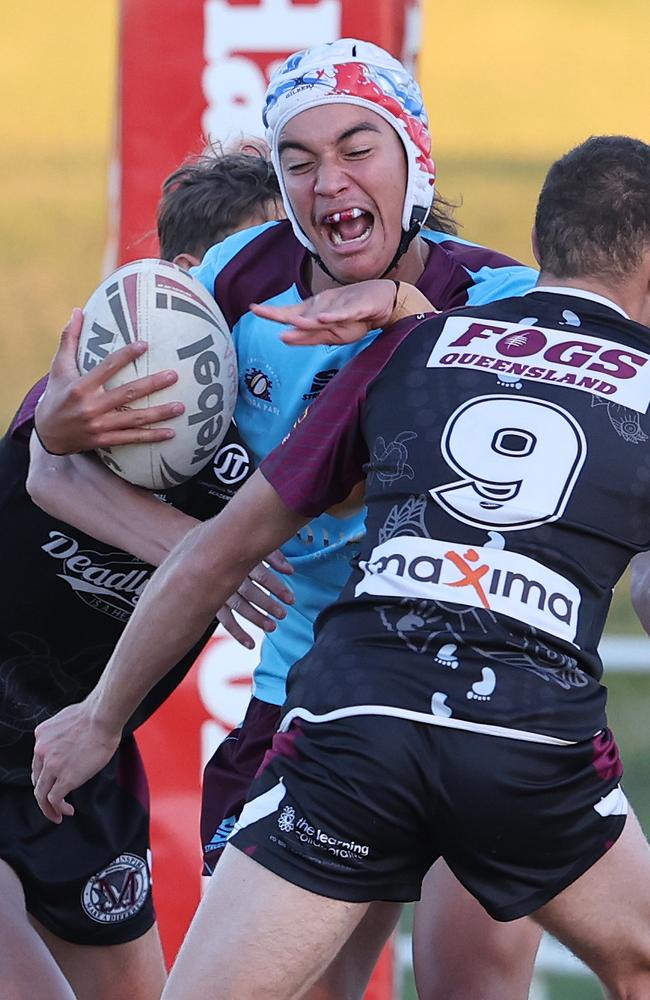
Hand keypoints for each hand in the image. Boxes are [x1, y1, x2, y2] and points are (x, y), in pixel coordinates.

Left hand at [32, 700, 120, 822]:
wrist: (101, 717)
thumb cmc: (94, 714)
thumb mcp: (67, 719)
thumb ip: (63, 733)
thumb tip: (71, 741)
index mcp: (42, 735)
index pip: (38, 762)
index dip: (45, 775)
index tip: (52, 782)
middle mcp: (41, 751)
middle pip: (37, 779)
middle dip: (43, 793)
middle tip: (51, 803)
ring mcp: (51, 766)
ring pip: (41, 793)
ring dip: (48, 807)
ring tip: (56, 815)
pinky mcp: (65, 778)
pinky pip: (55, 799)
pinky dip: (58, 809)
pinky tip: (67, 811)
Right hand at [34, 308, 184, 453]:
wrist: (48, 434)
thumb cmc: (56, 395)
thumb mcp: (59, 367)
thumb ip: (69, 339)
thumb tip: (77, 310)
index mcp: (81, 386)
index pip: (107, 367)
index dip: (126, 355)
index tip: (145, 344)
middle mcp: (91, 406)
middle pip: (127, 394)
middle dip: (152, 384)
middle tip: (174, 375)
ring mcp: (99, 426)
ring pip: (134, 419)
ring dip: (159, 413)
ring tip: (181, 406)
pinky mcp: (104, 440)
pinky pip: (132, 439)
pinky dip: (152, 437)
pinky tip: (171, 432)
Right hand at [216, 549, 294, 648]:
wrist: (196, 546)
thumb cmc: (233, 546)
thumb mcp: (253, 544)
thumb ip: (273, 556)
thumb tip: (290, 570)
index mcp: (240, 558)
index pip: (261, 575)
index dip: (277, 587)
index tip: (291, 599)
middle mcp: (228, 574)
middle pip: (250, 592)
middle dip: (267, 604)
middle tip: (283, 614)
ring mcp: (219, 588)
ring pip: (238, 606)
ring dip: (256, 618)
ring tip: (272, 627)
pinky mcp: (213, 601)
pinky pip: (225, 619)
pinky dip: (237, 632)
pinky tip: (250, 644)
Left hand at [251, 280, 398, 346]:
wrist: (383, 302)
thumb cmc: (354, 316)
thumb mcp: (331, 332)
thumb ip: (309, 336)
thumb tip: (285, 336)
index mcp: (314, 313)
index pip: (290, 314)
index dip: (272, 313)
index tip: (253, 308)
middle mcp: (323, 308)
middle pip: (298, 313)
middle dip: (279, 313)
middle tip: (258, 310)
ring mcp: (339, 308)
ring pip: (319, 316)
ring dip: (305, 321)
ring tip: (291, 325)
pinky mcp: (357, 309)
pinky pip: (344, 314)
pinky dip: (333, 316)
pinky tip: (322, 319)